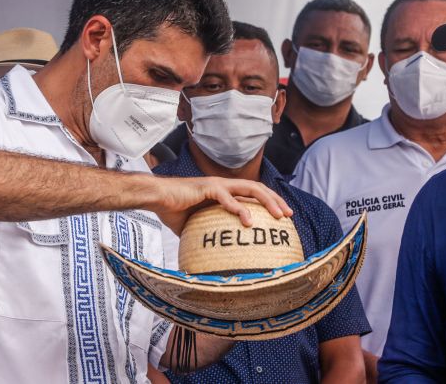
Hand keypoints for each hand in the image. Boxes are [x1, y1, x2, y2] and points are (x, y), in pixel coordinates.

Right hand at [150, 176, 291, 234]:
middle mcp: (224, 186)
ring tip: (277, 215)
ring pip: (249, 189)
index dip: (268, 203)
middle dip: (275, 200)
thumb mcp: (194, 227)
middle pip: (257, 189)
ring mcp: (217, 185)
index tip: (282, 216)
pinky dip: (238, 208)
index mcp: (223, 192)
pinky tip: (247, 220)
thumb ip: (205, 236)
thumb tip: (208, 261)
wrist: (157, 198)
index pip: (252, 194)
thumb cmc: (173, 210)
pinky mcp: (207, 188)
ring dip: (266, 201)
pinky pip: (226, 197)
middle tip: (288, 215)